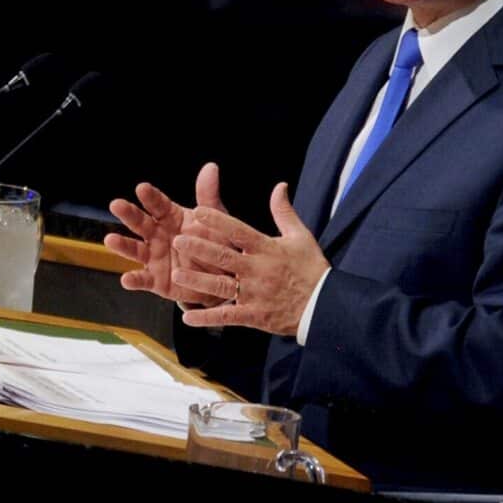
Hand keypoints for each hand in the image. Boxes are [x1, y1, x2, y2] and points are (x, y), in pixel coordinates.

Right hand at [105, 163, 232, 305]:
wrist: (223, 277)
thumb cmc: (216, 243)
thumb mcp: (216, 219)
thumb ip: (208, 196)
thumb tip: (211, 167)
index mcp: (171, 217)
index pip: (158, 204)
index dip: (150, 196)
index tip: (142, 188)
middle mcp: (157, 235)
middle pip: (141, 223)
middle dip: (128, 214)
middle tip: (116, 204)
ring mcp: (154, 257)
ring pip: (135, 249)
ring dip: (122, 245)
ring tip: (110, 240)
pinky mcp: (156, 280)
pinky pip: (143, 280)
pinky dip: (134, 280)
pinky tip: (126, 279)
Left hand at [170, 182, 328, 334]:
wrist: (325, 306)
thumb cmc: (311, 269)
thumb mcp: (300, 236)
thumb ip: (284, 211)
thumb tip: (279, 185)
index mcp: (267, 248)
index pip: (239, 231)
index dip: (218, 221)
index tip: (198, 211)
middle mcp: (258, 270)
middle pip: (225, 257)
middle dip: (201, 247)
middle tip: (178, 239)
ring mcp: (255, 294)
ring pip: (222, 286)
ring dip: (198, 280)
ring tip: (176, 273)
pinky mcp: (255, 315)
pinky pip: (228, 315)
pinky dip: (208, 317)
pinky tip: (188, 316)